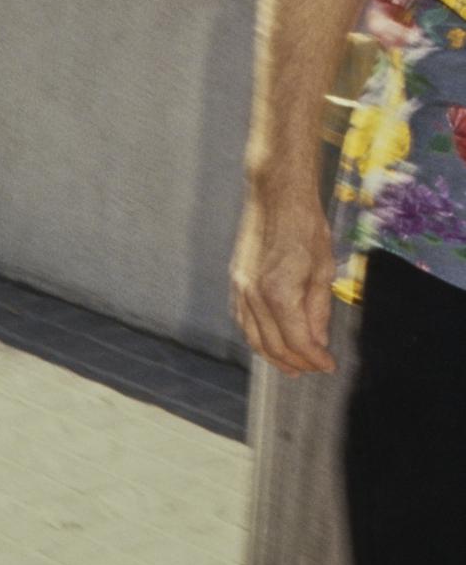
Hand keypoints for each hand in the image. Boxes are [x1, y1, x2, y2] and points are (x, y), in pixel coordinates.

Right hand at [230, 187, 336, 375]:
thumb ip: (319, 309)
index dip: (313, 358)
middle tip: (312, 368)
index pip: (297, 341)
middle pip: (273, 345)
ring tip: (290, 365)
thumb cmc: (305, 227)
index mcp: (280, 294)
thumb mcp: (324, 270)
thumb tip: (318, 340)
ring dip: (272, 355)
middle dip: (294, 362)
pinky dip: (256, 337)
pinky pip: (243, 320)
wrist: (277, 196)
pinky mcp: (236, 281)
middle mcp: (254, 295)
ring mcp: (241, 289)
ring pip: (253, 337)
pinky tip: (269, 341)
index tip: (328, 365)